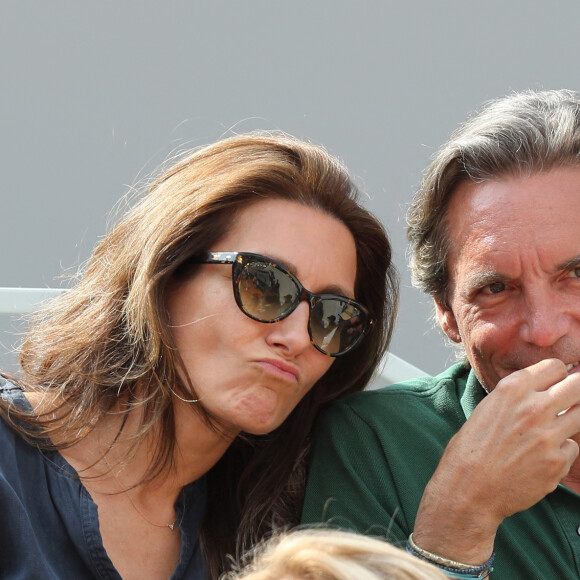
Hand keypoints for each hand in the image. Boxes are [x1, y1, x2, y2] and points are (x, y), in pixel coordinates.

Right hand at [413, 358, 579, 564]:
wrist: (468, 489)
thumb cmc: (469, 449)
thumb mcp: (486, 408)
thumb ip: (515, 397)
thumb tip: (538, 391)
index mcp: (512, 389)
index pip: (554, 367)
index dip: (556, 375)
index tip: (555, 382)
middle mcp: (534, 407)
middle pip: (577, 385)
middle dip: (575, 391)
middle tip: (567, 400)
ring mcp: (549, 435)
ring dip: (569, 421)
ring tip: (548, 432)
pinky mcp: (557, 462)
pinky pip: (572, 448)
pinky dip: (561, 451)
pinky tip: (540, 457)